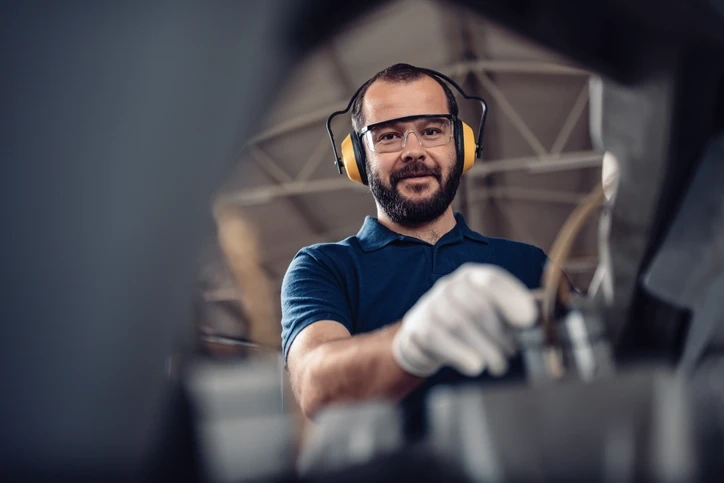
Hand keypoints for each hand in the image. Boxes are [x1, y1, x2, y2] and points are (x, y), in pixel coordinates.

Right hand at [392, 263, 537, 377]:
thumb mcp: (490, 312)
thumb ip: (515, 315)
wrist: (424, 337)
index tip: (529, 321)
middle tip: (511, 354)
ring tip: (498, 365)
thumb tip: (544, 324)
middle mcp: (450, 285)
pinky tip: (475, 366)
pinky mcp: (419, 326)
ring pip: (461, 325)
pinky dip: (462, 355)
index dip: (513, 299)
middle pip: (480, 308)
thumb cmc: (468, 324)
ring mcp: (432, 304)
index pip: (492, 280)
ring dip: (486, 350)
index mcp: (472, 276)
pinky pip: (441, 340)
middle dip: (501, 336)